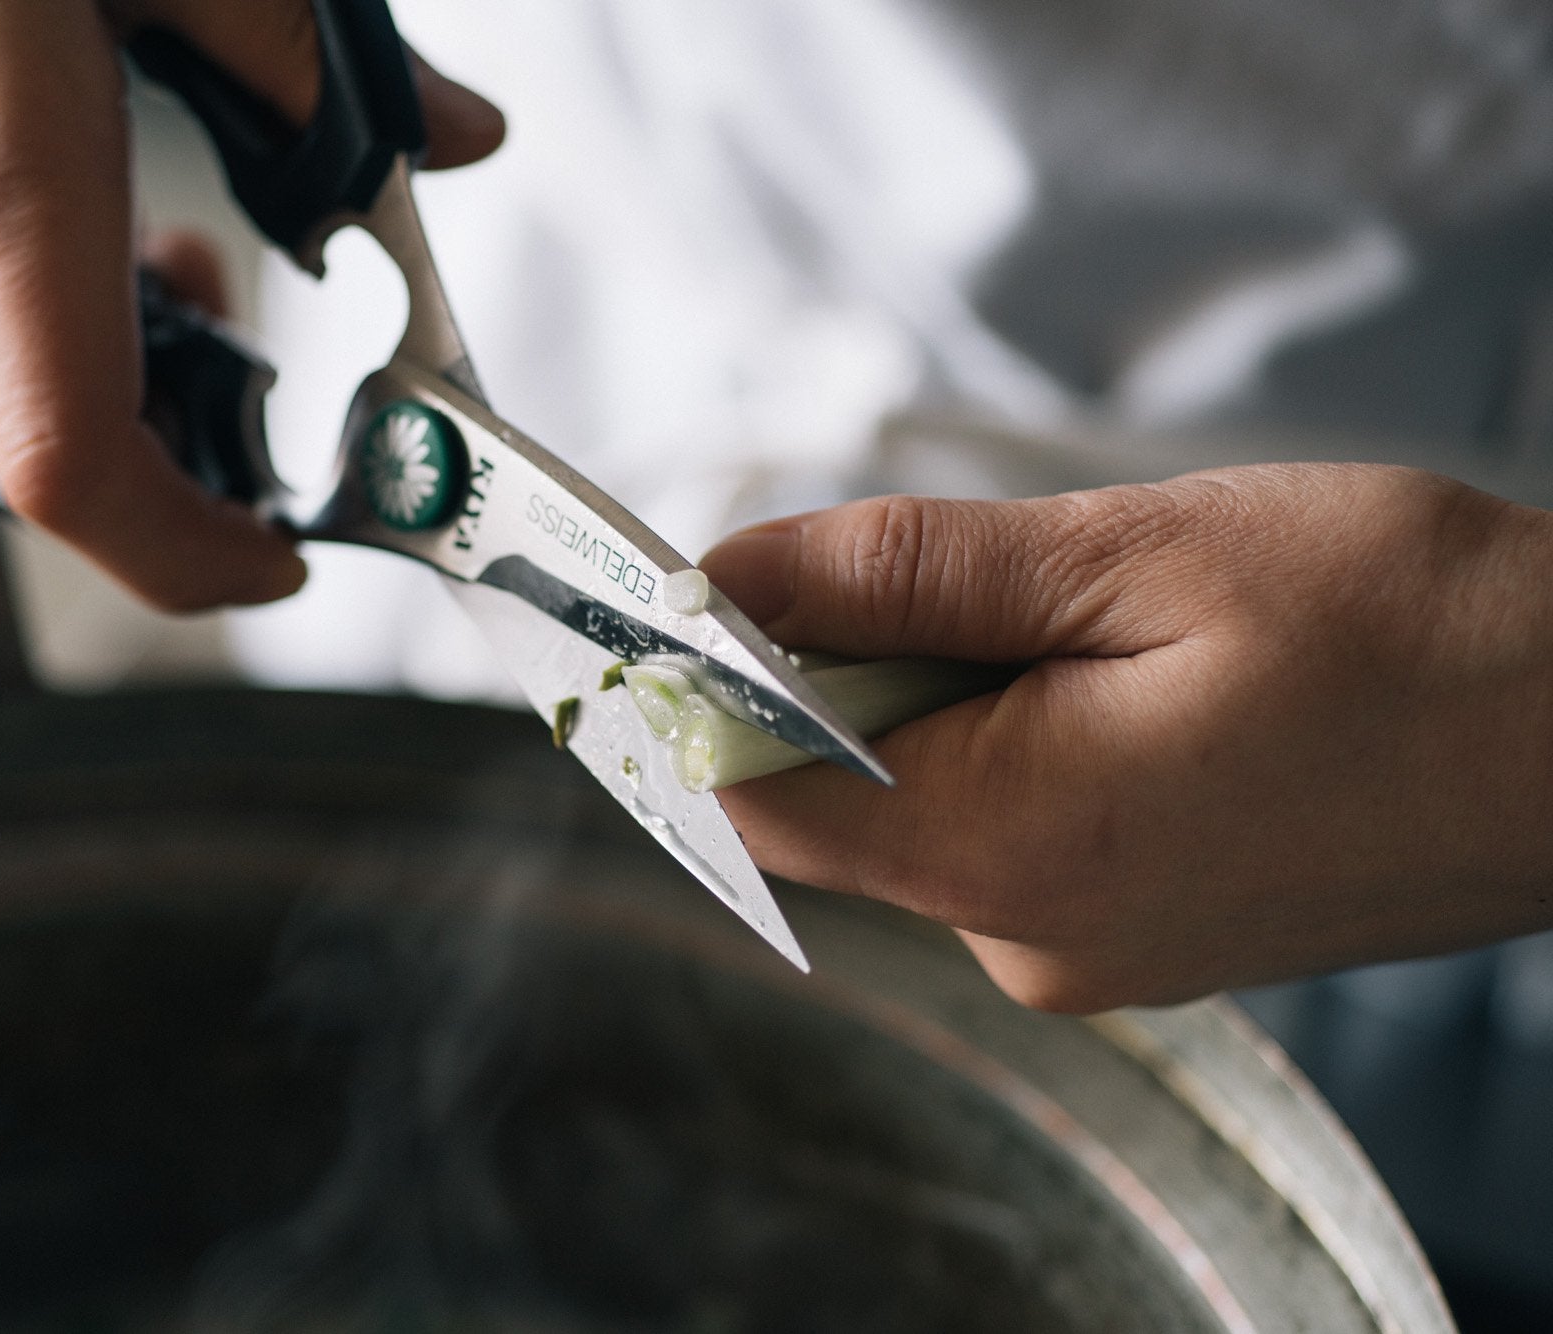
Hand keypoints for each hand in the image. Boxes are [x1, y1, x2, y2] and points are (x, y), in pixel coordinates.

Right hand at [0, 0, 503, 609]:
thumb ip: (309, 63)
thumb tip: (450, 134)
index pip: (82, 467)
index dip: (191, 557)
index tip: (271, 556)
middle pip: (44, 466)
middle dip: (167, 463)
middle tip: (240, 372)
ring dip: (80, 402)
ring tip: (145, 274)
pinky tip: (32, 256)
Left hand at [700, 464, 1552, 1010]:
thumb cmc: (1409, 628)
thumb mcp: (1134, 556)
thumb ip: (905, 577)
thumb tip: (728, 579)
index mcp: (1013, 851)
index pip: (754, 796)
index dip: (695, 689)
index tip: (685, 589)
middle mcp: (1029, 938)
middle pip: (833, 799)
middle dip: (843, 671)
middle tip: (964, 570)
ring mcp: (1085, 951)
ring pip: (923, 807)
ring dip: (943, 698)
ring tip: (1099, 623)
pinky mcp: (1134, 933)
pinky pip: (1007, 830)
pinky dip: (1014, 740)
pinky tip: (1130, 679)